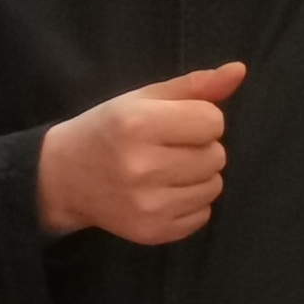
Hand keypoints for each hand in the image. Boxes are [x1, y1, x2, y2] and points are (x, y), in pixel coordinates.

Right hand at [35, 63, 245, 244]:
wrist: (64, 178)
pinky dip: (190, 202)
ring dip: (198, 176)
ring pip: (214, 186)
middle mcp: (143, 167)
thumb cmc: (107, 130)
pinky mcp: (153, 232)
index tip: (173, 123)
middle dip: (199, 147)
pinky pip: (204, 215)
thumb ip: (194, 86)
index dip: (198, 118)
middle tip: (167, 148)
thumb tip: (239, 70)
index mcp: (138, 124)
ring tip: (166, 170)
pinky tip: (163, 192)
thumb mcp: (143, 98)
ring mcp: (148, 205)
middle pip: (216, 155)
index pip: (213, 121)